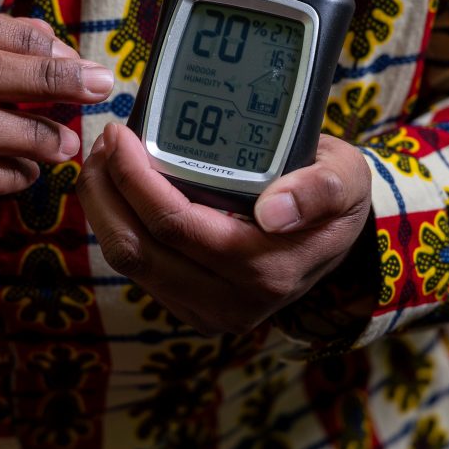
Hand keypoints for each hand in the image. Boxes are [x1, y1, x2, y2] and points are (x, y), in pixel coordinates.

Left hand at [76, 123, 371, 334]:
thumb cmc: (336, 196)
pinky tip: (118, 190)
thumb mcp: (346, 179)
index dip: (136, 179)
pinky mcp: (192, 309)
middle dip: (106, 191)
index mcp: (267, 269)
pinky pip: (137, 269)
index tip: (121, 135)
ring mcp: (209, 312)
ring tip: (103, 161)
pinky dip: (118, 226)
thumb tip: (274, 211)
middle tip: (103, 142)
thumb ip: (318, 190)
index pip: (176, 224)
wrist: (341, 238)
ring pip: (128, 263)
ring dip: (103, 209)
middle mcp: (233, 302)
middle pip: (138, 248)